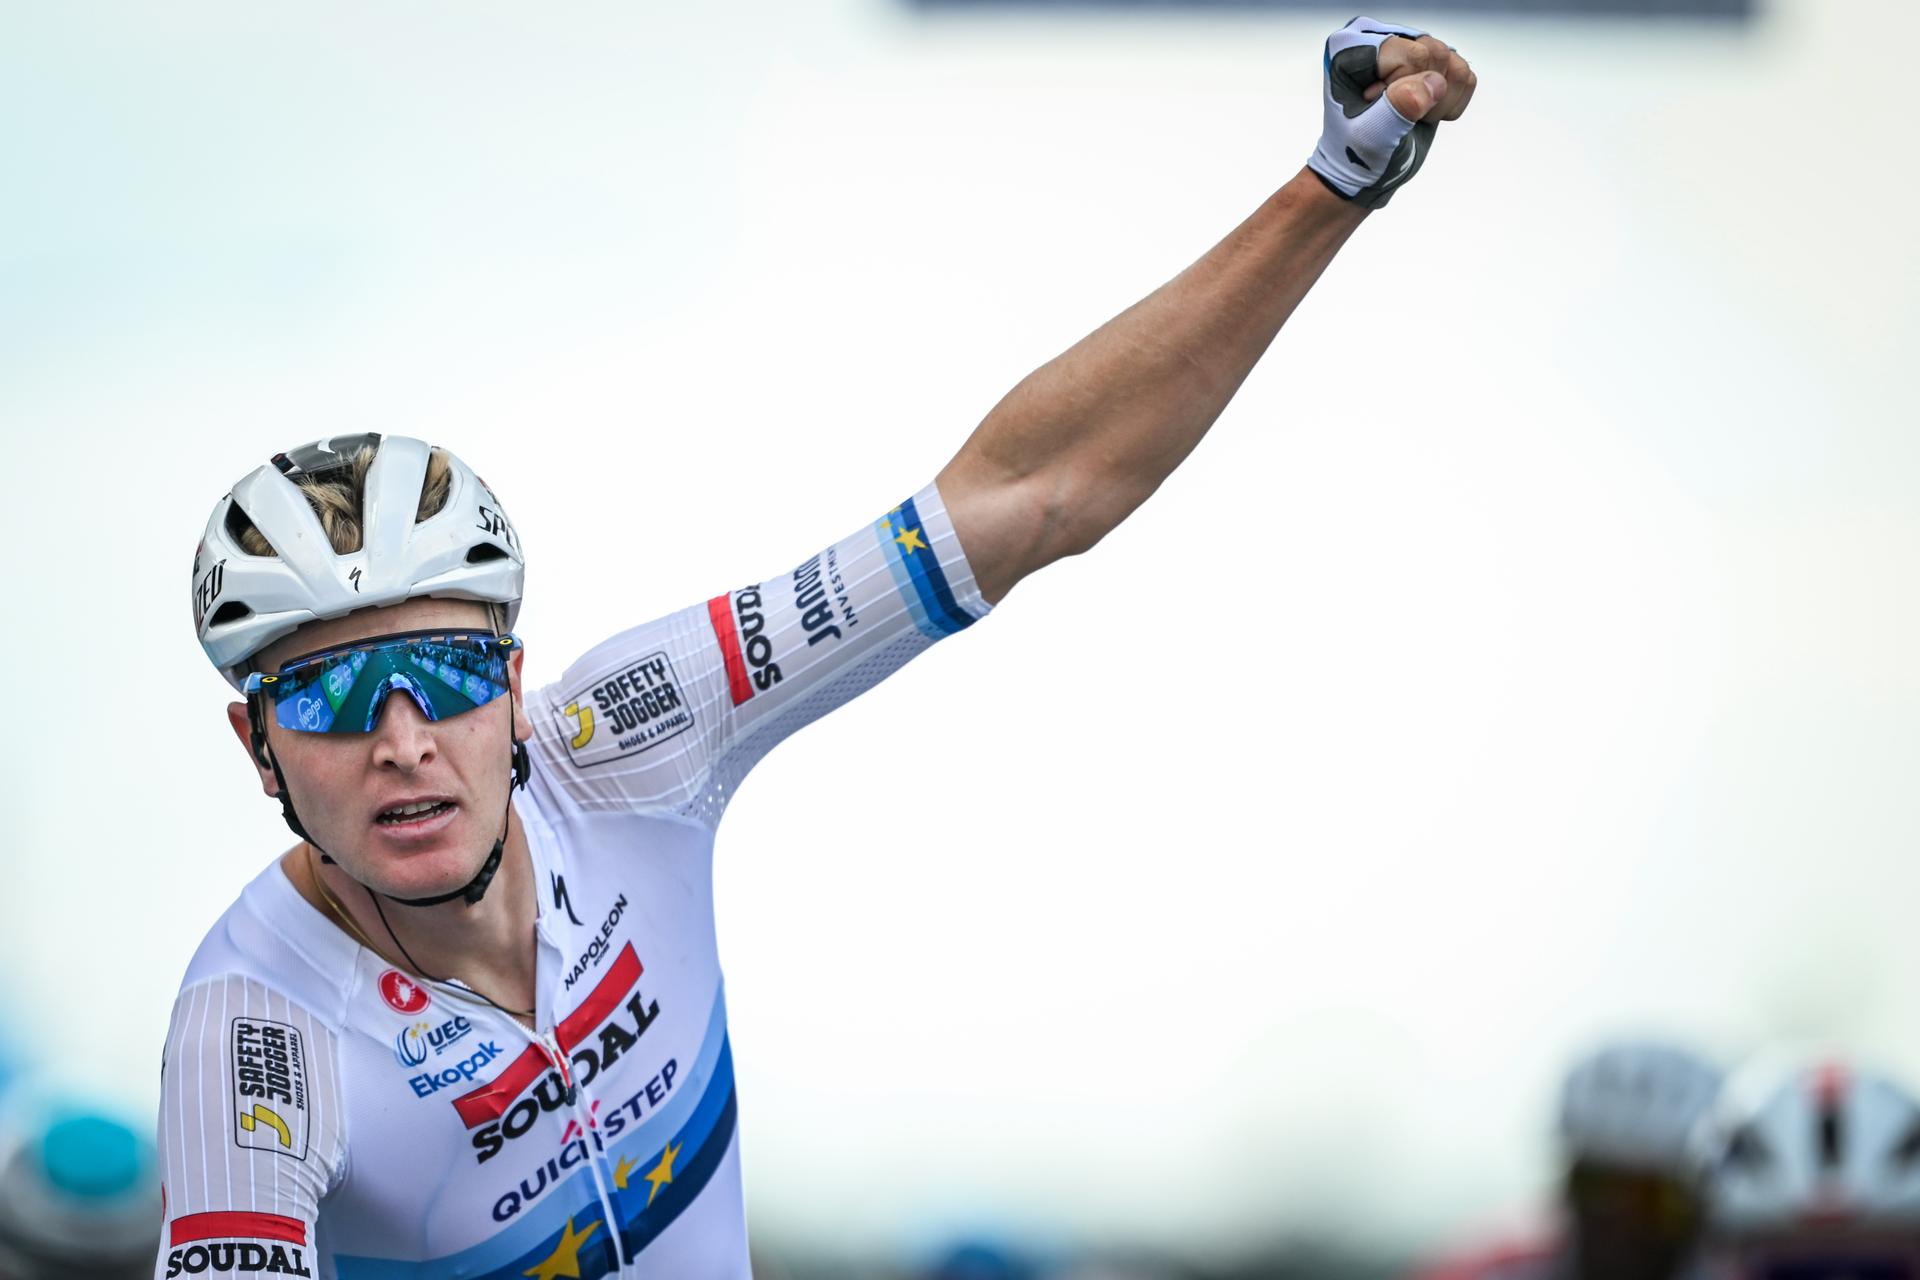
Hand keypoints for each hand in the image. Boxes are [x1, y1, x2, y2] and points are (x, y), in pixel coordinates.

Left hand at [1306, 17, 1475, 209]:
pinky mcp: (1431, 67)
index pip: (1410, 55)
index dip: (1403, 90)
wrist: (1361, 175)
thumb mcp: (1369, 135)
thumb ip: (1396, 107)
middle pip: (1437, 54)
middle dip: (1426, 97)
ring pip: (1456, 64)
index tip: (1375, 111)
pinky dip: (1451, 105)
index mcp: (1352, 47)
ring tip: (1409, 117)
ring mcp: (1409, 50)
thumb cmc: (1353, 156)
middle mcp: (1381, 40)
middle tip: (1396, 118)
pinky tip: (1423, 114)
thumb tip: (1432, 84)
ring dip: (1440, 103)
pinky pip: (1466, 77)